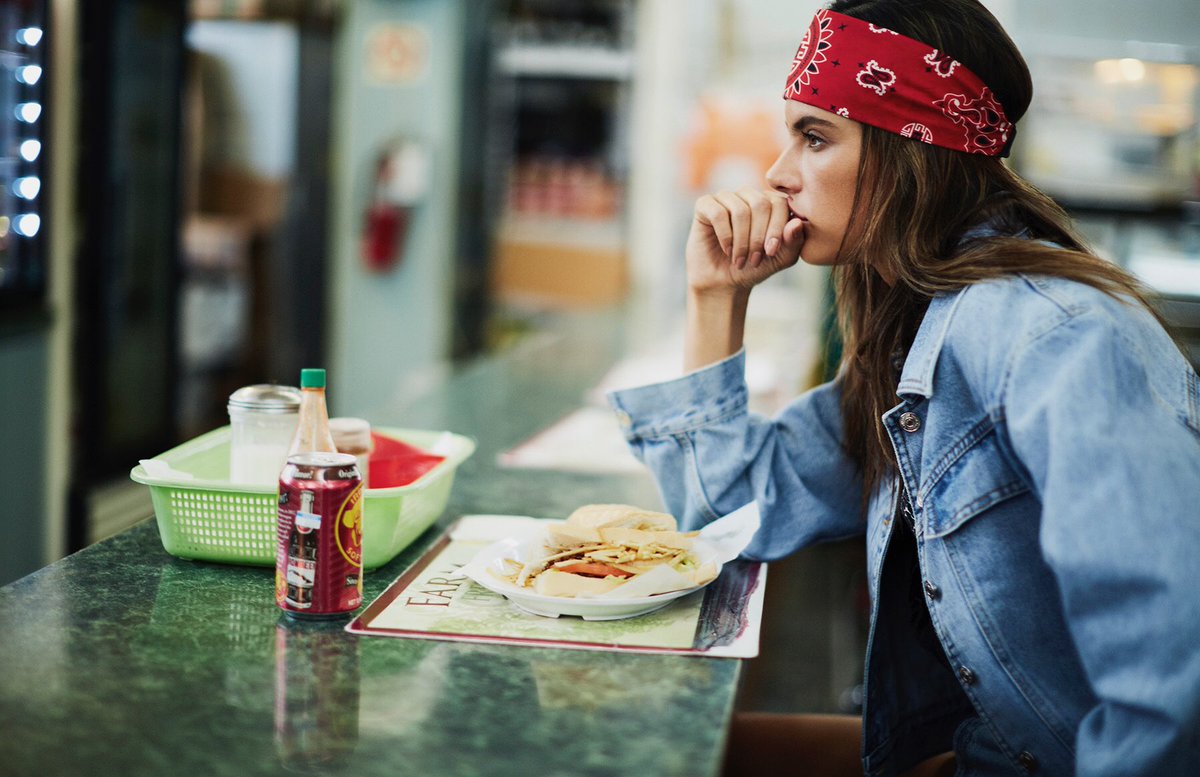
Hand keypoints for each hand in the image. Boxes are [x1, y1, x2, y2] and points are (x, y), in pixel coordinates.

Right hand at [685, 188, 804, 295]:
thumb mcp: (782, 258)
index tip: (771, 252)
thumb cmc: (755, 267)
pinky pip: (718, 213)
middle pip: (760, 204)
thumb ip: (795, 241)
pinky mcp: (705, 205)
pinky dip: (725, 236)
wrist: (724, 282)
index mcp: (770, 202)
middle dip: (758, 237)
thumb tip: (797, 223)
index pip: (779, 203)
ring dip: (741, 241)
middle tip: (755, 259)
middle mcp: (749, 195)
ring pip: (740, 210)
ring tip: (740, 260)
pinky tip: (727, 250)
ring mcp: (726, 197)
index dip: (777, 228)